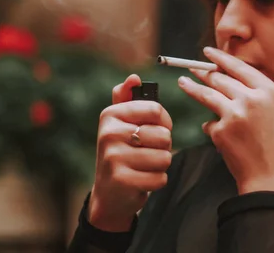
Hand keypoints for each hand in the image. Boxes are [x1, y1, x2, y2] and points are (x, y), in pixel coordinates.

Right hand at [88, 74, 172, 231]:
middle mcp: (109, 134)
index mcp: (110, 114)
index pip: (156, 110)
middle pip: (163, 135)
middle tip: (146, 152)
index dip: (164, 122)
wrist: (108, 194)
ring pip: (165, 157)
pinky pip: (160, 177)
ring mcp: (114, 158)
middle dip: (163, 146)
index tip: (155, 129)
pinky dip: (157, 181)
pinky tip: (141, 180)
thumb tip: (134, 78)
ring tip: (143, 166)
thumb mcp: (120, 123)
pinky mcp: (122, 181)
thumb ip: (126, 98)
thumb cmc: (121, 152)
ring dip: (160, 164)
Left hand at [178, 47, 273, 197]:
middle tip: (192, 67)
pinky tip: (212, 127)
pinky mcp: (220, 132)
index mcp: (269, 92)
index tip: (209, 52)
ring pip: (207, 95)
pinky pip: (209, 123)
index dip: (221, 58)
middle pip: (219, 79)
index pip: (239, 67)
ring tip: (182, 81)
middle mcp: (249, 99)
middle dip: (204, 72)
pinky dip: (210, 124)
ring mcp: (232, 115)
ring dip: (192, 87)